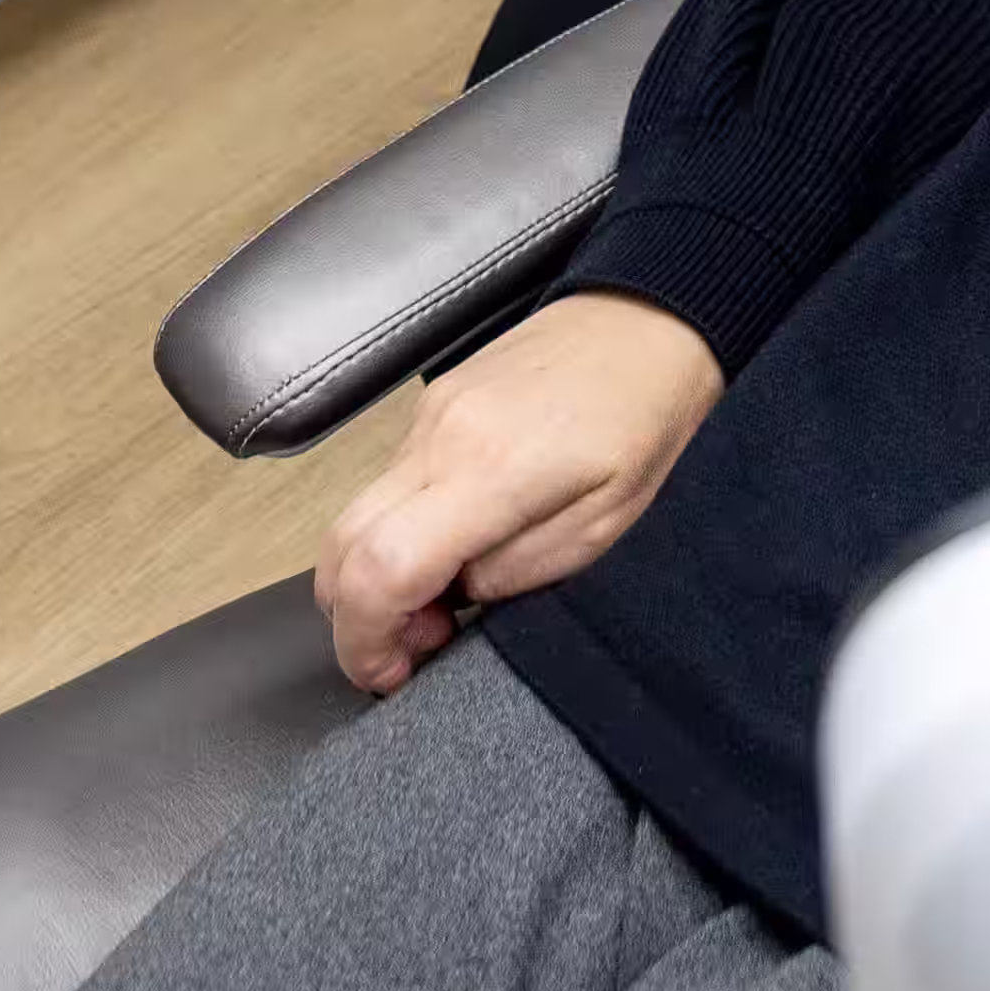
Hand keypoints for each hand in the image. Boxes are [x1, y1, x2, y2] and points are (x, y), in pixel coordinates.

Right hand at [314, 294, 721, 694]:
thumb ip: (517, 573)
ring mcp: (430, 413)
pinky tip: (454, 538)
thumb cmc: (645, 417)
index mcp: (492, 471)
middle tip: (423, 641)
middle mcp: (443, 436)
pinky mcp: (433, 402)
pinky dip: (396, 529)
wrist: (649, 317)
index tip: (392, 673)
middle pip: (340, 549)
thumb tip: (454, 595)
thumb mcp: (605, 526)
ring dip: (376, 575)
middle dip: (358, 620)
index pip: (379, 571)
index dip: (366, 642)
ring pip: (355, 516)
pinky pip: (386, 482)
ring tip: (448, 590)